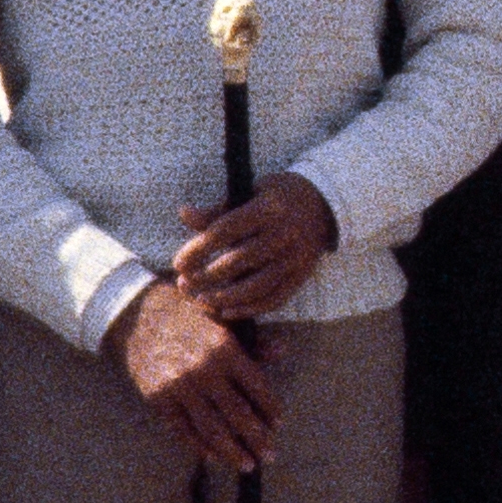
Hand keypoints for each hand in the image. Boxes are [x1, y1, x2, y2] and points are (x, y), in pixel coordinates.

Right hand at [106, 279, 277, 469]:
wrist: (135, 314)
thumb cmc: (185, 314)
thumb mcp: (221, 319)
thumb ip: (252, 341)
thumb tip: (282, 351)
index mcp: (224, 347)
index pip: (257, 387)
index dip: (270, 409)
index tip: (278, 424)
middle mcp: (204, 369)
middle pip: (238, 414)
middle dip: (258, 438)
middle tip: (271, 455)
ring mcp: (179, 386)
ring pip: (212, 428)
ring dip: (233, 452)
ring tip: (247, 465)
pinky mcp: (159, 397)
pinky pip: (183, 430)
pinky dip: (199, 447)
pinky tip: (214, 458)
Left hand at [173, 173, 336, 319]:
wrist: (323, 204)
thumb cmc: (277, 196)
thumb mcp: (249, 192)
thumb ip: (218, 210)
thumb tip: (184, 214)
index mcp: (267, 208)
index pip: (225, 231)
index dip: (198, 249)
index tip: (178, 262)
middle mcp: (283, 234)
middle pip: (238, 261)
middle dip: (206, 276)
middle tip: (184, 283)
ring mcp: (294, 258)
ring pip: (255, 286)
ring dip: (224, 297)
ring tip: (201, 299)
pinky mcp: (300, 276)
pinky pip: (273, 299)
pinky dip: (249, 309)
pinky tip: (226, 310)